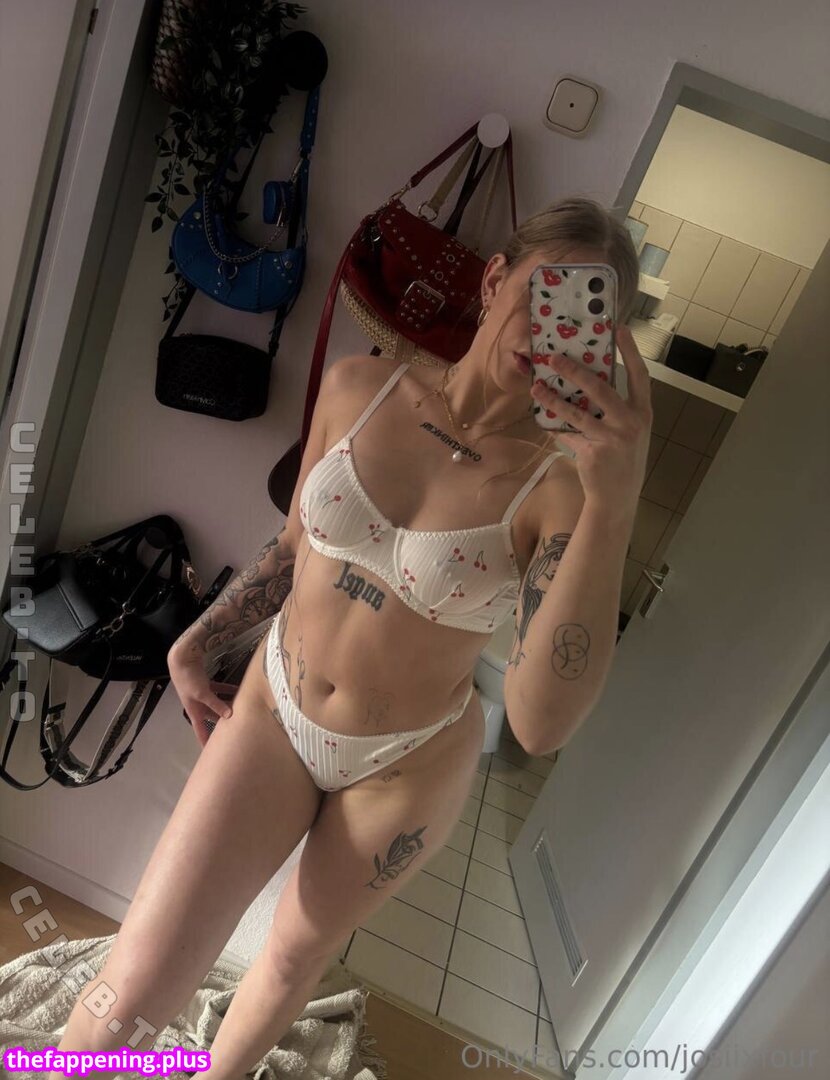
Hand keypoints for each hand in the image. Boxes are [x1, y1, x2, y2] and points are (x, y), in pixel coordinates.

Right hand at [167, 645, 238, 748]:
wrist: (182, 658)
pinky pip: (219, 690)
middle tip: (235, 730)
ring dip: (228, 705)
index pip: (200, 730)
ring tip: (242, 710)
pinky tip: (239, 690)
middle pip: (212, 717)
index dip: (204, 741)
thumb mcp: (202, 693)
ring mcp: (202, 693)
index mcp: (194, 710)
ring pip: (218, 703)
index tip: (209, 753)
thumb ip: (216, 704)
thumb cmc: (188, 678)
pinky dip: (228, 690)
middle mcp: (198, 704)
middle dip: (222, 723)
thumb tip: (229, 715)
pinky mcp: (206, 683)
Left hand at [530, 324, 652, 514]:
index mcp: (642, 412)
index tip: (620, 328)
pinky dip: (553, 425)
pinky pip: (567, 434)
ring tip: (537, 386)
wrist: (618, 497)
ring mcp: (611, 438)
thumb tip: (587, 382)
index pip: (639, 375)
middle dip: (575, 370)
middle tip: (555, 357)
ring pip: (576, 412)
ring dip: (553, 398)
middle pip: (600, 388)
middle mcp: (630, 423)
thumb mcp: (628, 432)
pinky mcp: (592, 453)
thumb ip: (615, 409)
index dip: (630, 351)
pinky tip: (541, 415)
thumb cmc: (622, 459)